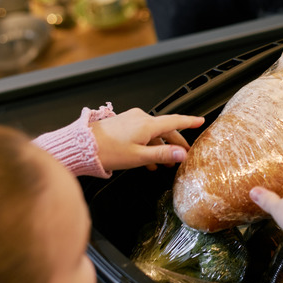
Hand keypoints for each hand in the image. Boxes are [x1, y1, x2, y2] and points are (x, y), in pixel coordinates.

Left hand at [90, 108, 204, 170]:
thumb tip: (182, 154)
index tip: (200, 121)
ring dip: (161, 146)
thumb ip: (163, 155)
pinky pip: (142, 133)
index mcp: (147, 124)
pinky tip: (148, 161)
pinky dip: (149, 145)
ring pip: (153, 133)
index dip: (190, 122)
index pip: (175, 121)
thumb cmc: (108, 151)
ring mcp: (131, 120)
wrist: (81, 147)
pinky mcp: (123, 124)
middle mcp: (141, 118)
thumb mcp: (139, 157)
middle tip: (183, 154)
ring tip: (164, 164)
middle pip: (165, 129)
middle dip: (175, 142)